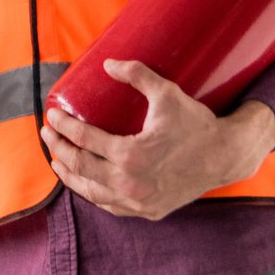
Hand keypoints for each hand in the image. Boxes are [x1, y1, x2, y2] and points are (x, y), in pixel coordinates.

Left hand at [39, 59, 274, 220]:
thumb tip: (106, 63)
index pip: (84, 141)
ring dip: (70, 175)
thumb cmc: (196, 123)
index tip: (52, 117)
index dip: (64, 127)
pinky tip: (85, 182)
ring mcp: (138, 202)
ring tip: (58, 160)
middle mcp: (130, 184)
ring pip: (91, 191)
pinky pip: (111, 206)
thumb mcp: (167, 93)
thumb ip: (136, 74)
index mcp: (130, 156)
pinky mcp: (148, 212)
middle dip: (59, 149)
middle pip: (81, 167)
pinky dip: (93, 193)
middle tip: (49, 134)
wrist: (225, 156)